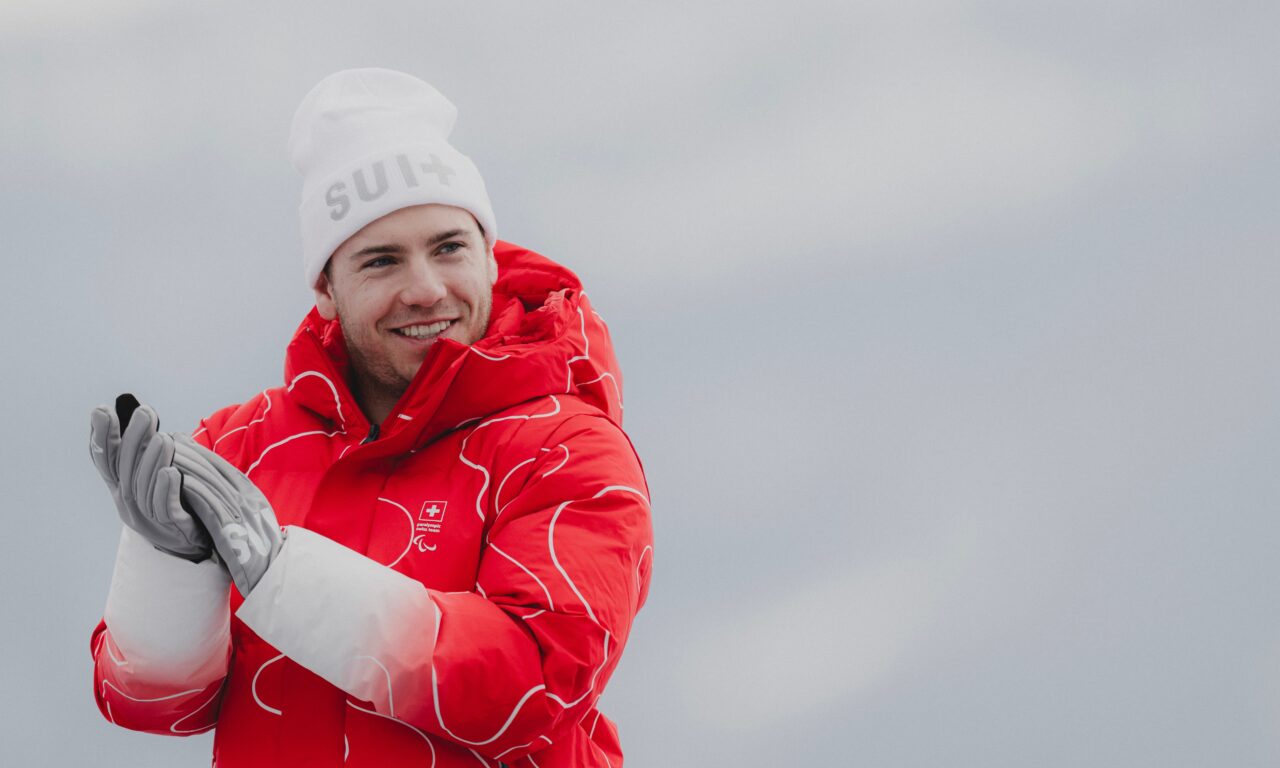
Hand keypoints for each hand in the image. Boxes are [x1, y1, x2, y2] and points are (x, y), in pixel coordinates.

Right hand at [89, 394, 212, 561]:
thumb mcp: (155, 474)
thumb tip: (144, 413)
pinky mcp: (170, 527)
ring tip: (163, 438)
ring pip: (143, 487)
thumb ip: (148, 449)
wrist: (191, 542)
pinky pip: (164, 508)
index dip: (102, 437)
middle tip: (145, 412)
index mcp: (122, 487)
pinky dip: (165, 490)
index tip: (102, 410)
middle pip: (126, 469)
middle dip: (133, 439)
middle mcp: (128, 503)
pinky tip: (170, 472)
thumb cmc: (173, 500)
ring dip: (152, 461)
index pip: (107, 461)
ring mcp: (147, 518)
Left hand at [167, 434, 282, 595]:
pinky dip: (189, 485)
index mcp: (251, 495)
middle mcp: (247, 498)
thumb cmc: (262, 553)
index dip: (198, 452)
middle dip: (186, 452)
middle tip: (162, 439)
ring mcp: (240, 510)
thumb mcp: (252, 520)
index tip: (178, 442)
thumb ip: (235, 504)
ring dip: (182, 464)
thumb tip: (213, 489)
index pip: (221, 467)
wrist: (276, 574)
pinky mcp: (231, 525)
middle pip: (213, 468)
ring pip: (207, 480)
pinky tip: (172, 478)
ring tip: (161, 454)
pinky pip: (206, 500)